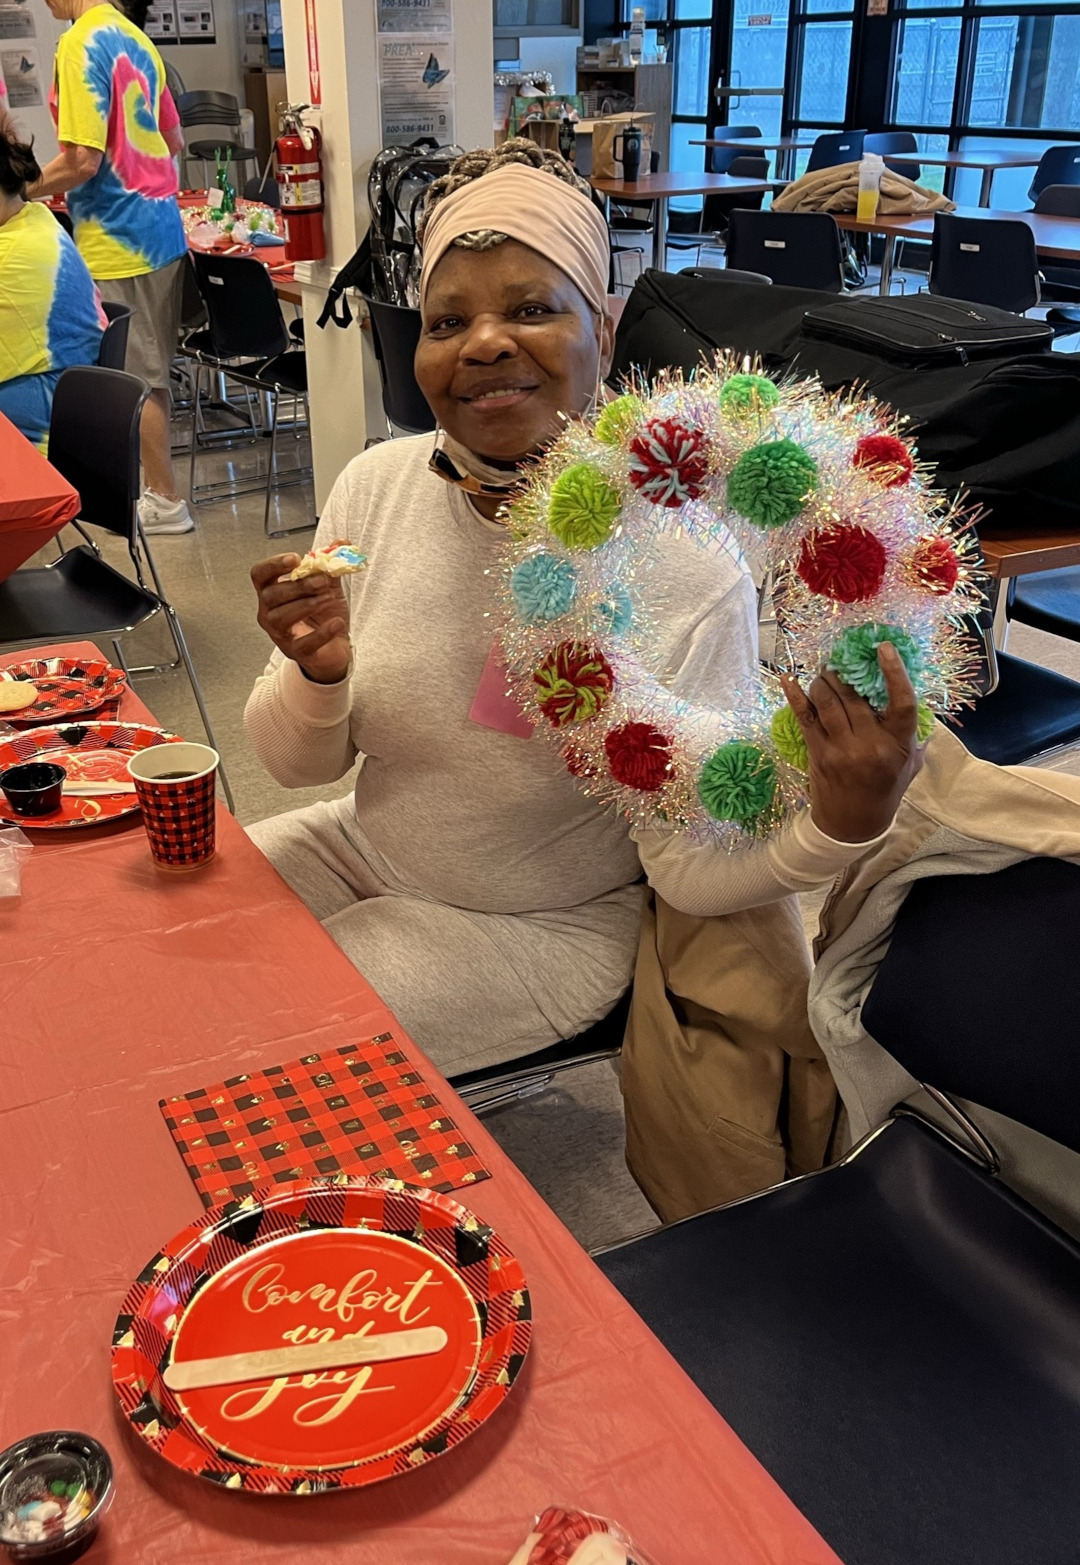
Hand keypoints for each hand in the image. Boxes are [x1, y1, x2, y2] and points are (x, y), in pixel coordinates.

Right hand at [251, 554, 350, 684]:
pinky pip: (305, 643)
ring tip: (329, 597)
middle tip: (322, 580)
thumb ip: (331, 565)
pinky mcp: (297, 653)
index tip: (295, 559)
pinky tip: (336, 622)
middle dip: (299, 585)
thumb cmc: (324, 616)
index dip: (273, 565)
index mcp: (273, 592)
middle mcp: (269, 613)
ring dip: (307, 604)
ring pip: (281, 617)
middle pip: (271, 595)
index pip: (259, 574)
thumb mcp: (328, 587)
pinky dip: (322, 632)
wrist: (335, 648)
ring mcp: (280, 635)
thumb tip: (342, 542)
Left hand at [780, 643, 923, 843]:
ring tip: (825, 673)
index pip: (901, 702)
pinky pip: (804, 717)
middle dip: (844, 673)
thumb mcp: (910, 763)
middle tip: (841, 661)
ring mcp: (841, 749)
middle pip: (854, 696)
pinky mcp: (817, 753)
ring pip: (828, 701)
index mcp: (898, 744)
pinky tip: (788, 677)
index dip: (894, 673)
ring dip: (823, 680)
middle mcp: (869, 744)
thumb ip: (913, 732)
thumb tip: (912, 696)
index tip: (883, 649)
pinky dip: (795, 695)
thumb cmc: (886, 789)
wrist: (854, 824)